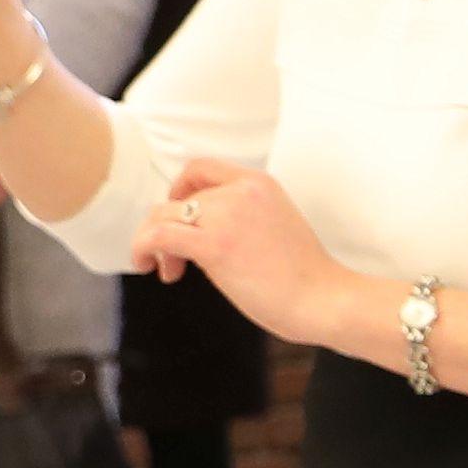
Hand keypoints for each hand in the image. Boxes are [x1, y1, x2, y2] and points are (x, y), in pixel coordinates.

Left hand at [148, 159, 338, 341]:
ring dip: (154, 242)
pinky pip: (157, 235)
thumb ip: (243, 217)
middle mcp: (240, 192)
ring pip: (161, 216)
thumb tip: (199, 230)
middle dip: (169, 227)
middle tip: (177, 261)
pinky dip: (142, 248)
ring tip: (170, 270)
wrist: (325, 299)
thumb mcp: (276, 226)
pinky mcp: (214, 245)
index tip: (179, 215)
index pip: (200, 168)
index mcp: (259, 184)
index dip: (179, 189)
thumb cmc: (306, 277)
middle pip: (177, 198)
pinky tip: (148, 266)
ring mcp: (226, 216)